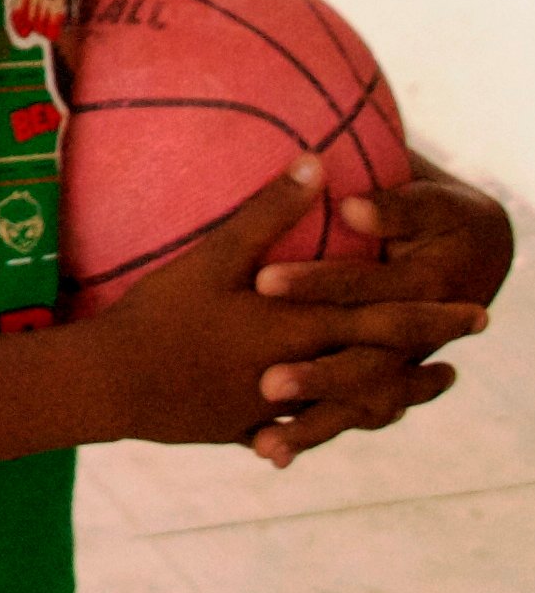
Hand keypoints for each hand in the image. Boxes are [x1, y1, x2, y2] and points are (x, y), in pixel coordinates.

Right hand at [89, 159, 487, 452]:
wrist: (115, 383)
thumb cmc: (163, 315)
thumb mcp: (214, 257)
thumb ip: (267, 213)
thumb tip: (316, 164)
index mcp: (299, 330)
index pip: (385, 323)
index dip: (432, 315)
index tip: (476, 310)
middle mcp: (300, 373)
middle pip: (381, 366)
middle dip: (428, 353)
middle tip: (468, 343)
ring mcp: (274, 407)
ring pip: (350, 406)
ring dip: (396, 394)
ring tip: (428, 384)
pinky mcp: (244, 425)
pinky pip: (298, 428)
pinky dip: (327, 421)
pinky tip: (333, 416)